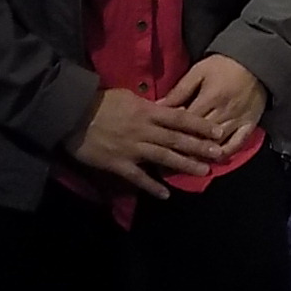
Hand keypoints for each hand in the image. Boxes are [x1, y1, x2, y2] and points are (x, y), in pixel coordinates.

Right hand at [63, 87, 230, 199]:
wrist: (71, 115)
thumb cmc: (99, 102)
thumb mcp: (127, 96)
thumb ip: (148, 105)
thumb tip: (164, 109)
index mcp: (147, 112)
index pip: (180, 118)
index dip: (200, 125)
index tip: (218, 131)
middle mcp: (144, 131)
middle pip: (177, 139)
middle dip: (199, 147)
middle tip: (219, 154)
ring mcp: (132, 149)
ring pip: (164, 158)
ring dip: (184, 165)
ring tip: (203, 172)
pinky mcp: (118, 164)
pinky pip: (139, 177)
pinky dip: (152, 186)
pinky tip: (166, 194)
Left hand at [160, 53, 267, 158]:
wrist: (255, 62)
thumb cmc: (223, 65)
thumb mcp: (199, 71)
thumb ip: (180, 90)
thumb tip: (158, 106)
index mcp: (210, 97)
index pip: (187, 120)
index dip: (171, 131)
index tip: (158, 140)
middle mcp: (225, 112)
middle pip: (200, 135)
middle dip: (183, 147)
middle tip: (166, 159)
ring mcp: (238, 121)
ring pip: (217, 143)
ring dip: (201, 155)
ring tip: (185, 163)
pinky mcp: (250, 125)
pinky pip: (237, 145)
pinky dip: (225, 154)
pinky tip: (213, 159)